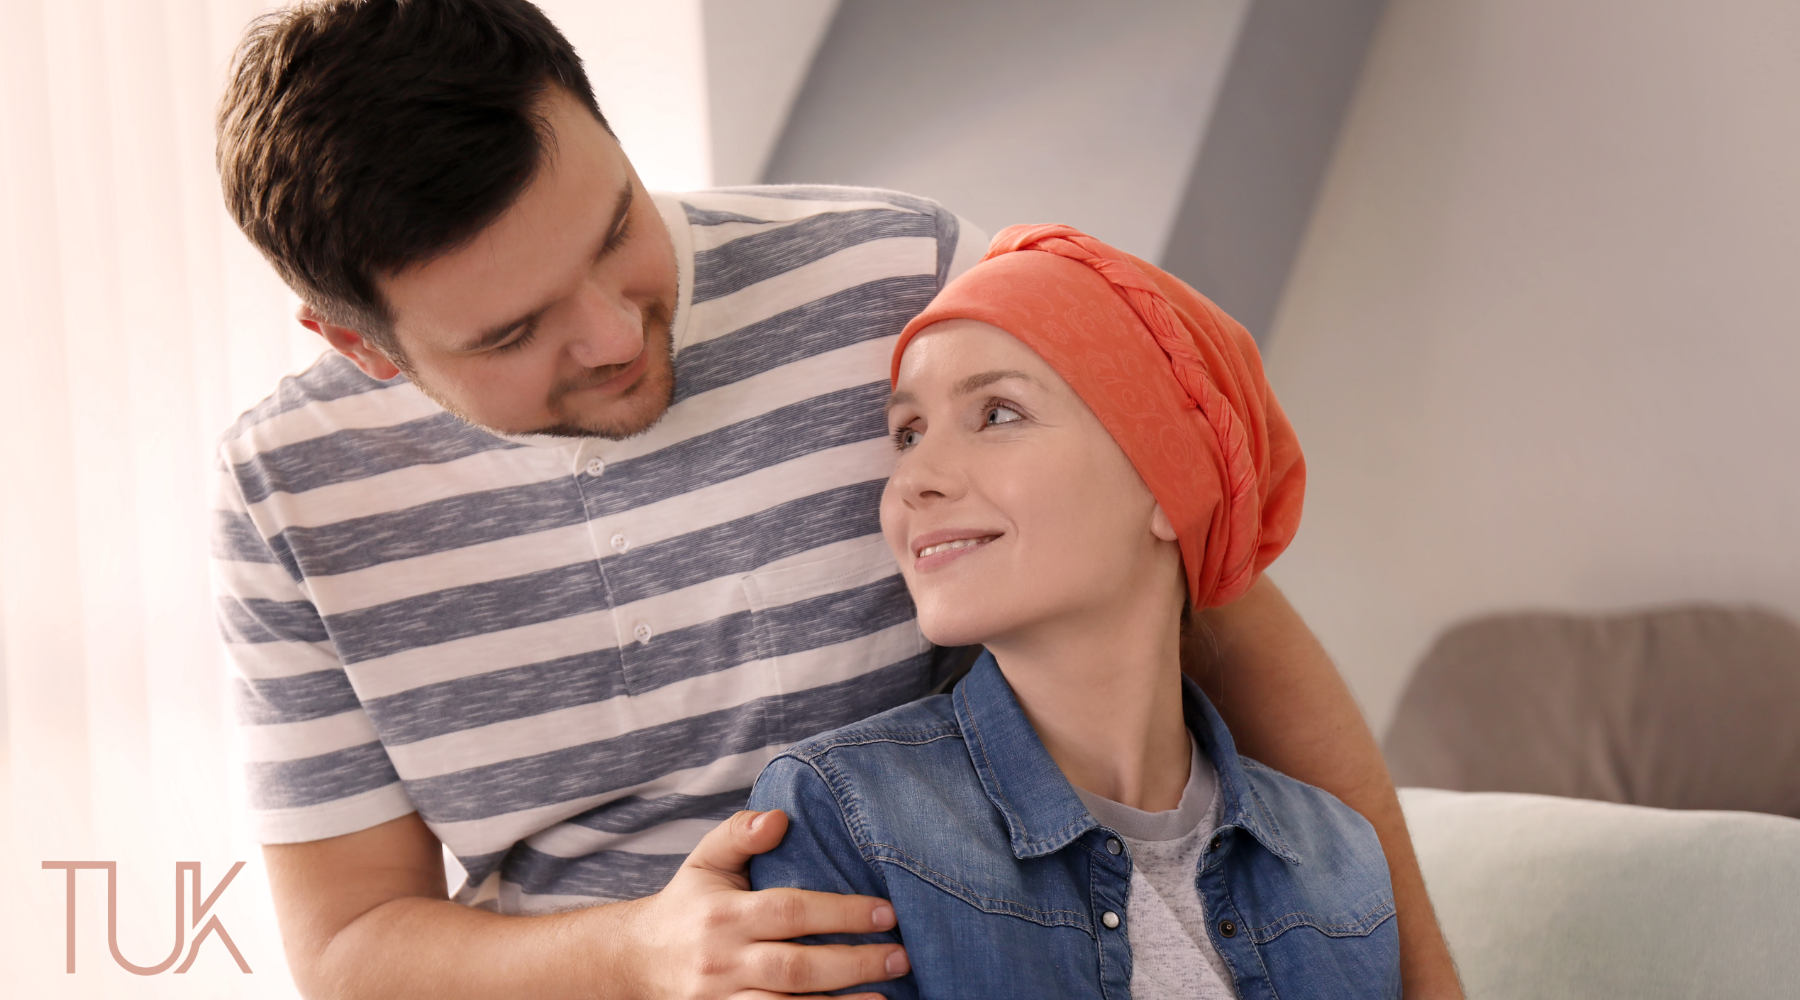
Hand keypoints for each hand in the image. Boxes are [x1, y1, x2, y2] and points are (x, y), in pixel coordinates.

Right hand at [618, 810, 908, 999]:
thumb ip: (740, 833)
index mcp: (723, 915)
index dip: (841, 912)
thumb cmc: (687, 905)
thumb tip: (781, 817)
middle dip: (853, 964)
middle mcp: (721, 961)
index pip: (790, 911)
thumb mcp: (705, 861)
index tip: (887, 912)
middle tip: (901, 957)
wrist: (635, 961)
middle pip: (795, 968)